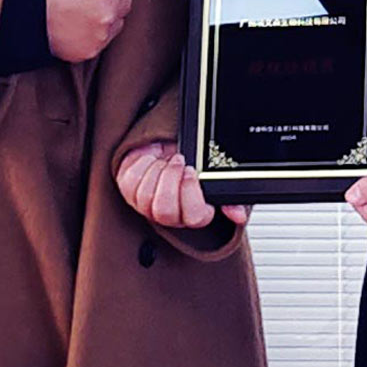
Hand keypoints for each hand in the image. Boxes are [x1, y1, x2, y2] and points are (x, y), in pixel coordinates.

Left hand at [116, 139, 240, 233]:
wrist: (170, 149)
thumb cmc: (193, 166)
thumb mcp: (217, 179)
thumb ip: (232, 196)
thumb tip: (237, 214)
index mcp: (193, 215)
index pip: (193, 217)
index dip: (191, 193)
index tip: (193, 171)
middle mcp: (169, 216)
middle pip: (165, 212)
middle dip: (171, 180)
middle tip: (179, 162)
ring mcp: (146, 206)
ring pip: (146, 198)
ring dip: (158, 171)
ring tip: (167, 160)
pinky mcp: (129, 191)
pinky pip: (130, 182)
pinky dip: (143, 164)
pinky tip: (153, 159)